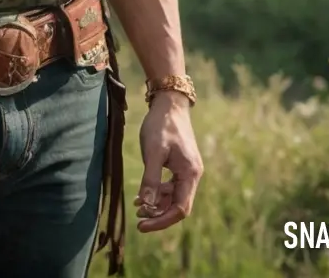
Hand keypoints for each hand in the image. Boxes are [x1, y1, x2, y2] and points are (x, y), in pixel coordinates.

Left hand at [133, 90, 202, 231]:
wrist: (169, 103)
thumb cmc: (161, 125)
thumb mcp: (153, 150)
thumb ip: (150, 178)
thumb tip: (145, 205)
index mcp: (190, 174)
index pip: (180, 208)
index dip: (162, 220)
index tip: (142, 225)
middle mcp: (192, 175)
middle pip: (178, 206)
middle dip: (158, 214)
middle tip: (138, 220)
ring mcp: (186, 171)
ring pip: (173, 197)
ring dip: (157, 204)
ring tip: (137, 207)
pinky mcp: (179, 165)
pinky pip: (170, 186)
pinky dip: (157, 192)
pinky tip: (142, 195)